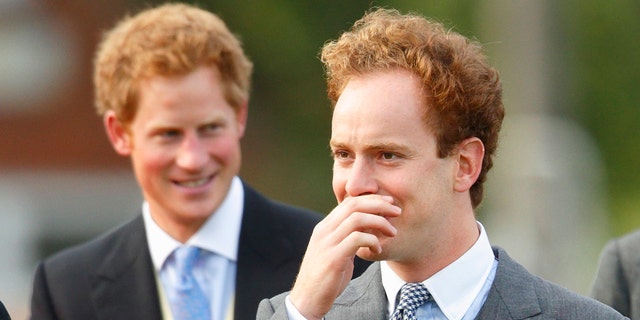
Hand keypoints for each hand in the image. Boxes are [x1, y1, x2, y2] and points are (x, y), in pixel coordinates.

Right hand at [288, 194, 400, 318]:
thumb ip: (346, 238)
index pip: (349, 202)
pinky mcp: (333, 258)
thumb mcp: (335, 251)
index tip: (389, 203)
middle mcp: (324, 231)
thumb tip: (367, 228)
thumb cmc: (325, 277)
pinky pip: (357, 239)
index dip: (371, 199)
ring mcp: (327, 243)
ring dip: (380, 222)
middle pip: (354, 205)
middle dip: (379, 204)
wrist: (307, 299)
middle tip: (396, 211)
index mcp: (325, 227)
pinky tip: (378, 249)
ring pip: (357, 219)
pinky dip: (373, 240)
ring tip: (392, 232)